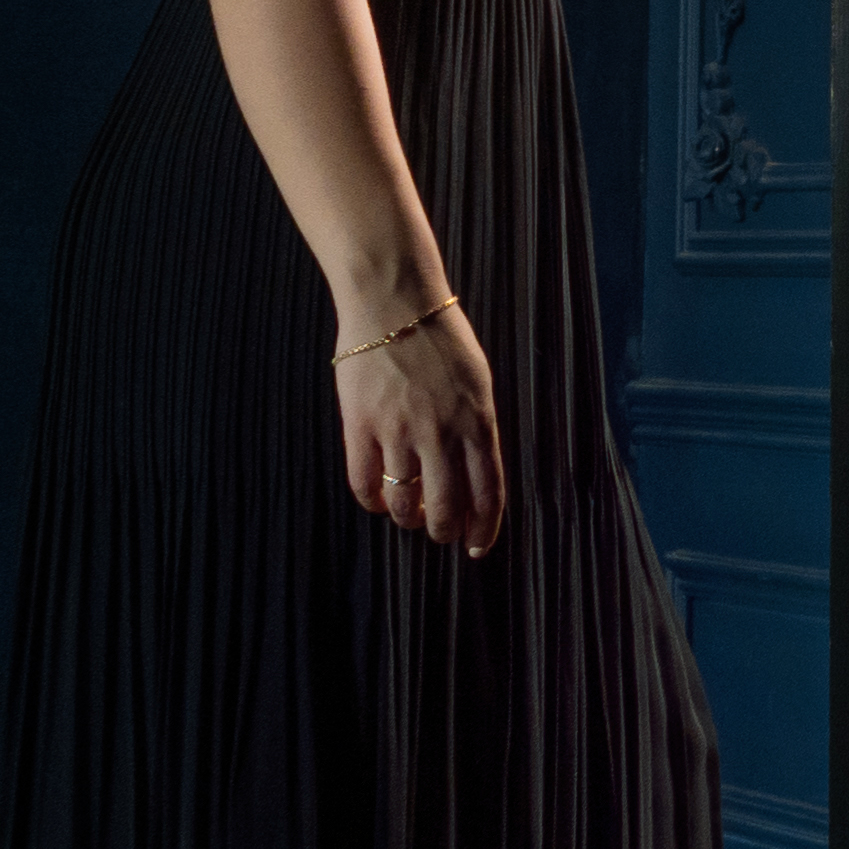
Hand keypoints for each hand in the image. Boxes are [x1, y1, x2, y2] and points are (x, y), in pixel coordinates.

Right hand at [338, 305, 505, 557]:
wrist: (394, 301)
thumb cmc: (440, 339)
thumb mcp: (477, 382)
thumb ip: (478, 428)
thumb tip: (474, 476)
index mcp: (479, 421)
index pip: (488, 493)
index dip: (484, 529)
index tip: (477, 546)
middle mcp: (442, 432)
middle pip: (445, 508)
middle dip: (444, 531)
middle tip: (440, 532)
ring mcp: (399, 430)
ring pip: (403, 503)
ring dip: (407, 518)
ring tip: (408, 513)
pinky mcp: (360, 425)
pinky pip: (363, 483)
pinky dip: (372, 501)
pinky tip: (378, 499)